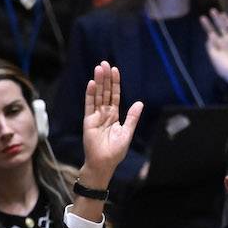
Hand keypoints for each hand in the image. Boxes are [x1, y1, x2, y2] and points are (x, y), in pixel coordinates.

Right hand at [81, 61, 142, 183]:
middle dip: (105, 78)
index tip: (115, 70)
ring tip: (98, 68)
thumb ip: (132, 117)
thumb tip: (140, 102)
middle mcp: (104, 114)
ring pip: (97, 95)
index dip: (115, 83)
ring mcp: (95, 116)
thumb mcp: (127, 132)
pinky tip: (92, 83)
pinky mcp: (88, 121)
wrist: (103, 163)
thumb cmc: (115, 151)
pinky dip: (90, 94)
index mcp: (114, 116)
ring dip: (98, 82)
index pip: (114, 96)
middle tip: (105, 63)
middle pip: (105, 92)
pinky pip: (89, 105)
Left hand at [201, 9, 227, 96]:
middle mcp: (225, 42)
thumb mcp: (213, 56)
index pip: (211, 33)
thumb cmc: (223, 67)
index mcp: (217, 46)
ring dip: (223, 20)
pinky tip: (226, 18)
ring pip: (227, 28)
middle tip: (211, 11)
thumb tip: (209, 35)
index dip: (207, 26)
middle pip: (219, 28)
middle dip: (215, 20)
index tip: (202, 18)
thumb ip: (210, 45)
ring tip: (217, 12)